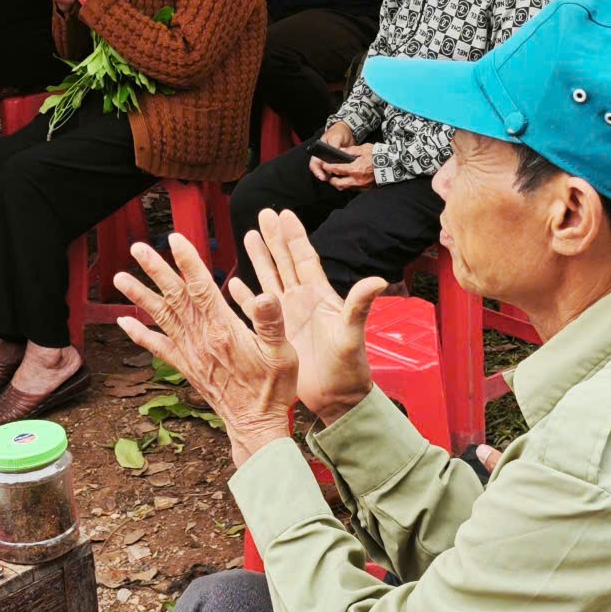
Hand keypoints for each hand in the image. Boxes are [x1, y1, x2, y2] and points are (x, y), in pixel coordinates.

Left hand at [112, 232, 296, 467]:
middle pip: (174, 296)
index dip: (187, 261)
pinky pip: (158, 347)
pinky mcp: (185, 367)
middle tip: (138, 247)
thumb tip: (265, 294)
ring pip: (161, 317)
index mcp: (223, 329)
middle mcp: (200, 338)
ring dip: (139, 295)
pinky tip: (124, 322)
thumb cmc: (273, 388)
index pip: (201, 287)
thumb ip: (271, 321)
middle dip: (155, 269)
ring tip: (120, 277)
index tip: (175, 239)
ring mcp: (189, 353)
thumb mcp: (282, 352)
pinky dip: (139, 334)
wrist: (255, 425)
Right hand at [241, 209, 380, 423]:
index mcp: (319, 296)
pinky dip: (245, 297)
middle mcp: (302, 301)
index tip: (284, 212)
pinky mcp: (275, 334)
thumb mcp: (352, 334)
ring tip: (247, 235)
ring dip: (259, 259)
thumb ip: (359, 306)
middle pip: (284, 262)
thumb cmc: (350, 368)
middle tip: (262, 213)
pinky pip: (256, 310)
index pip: (304, 258)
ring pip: (269, 280)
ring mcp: (287, 317)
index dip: (294, 236)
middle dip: (273, 237)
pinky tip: (233, 284)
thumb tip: (377, 280)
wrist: (337, 399)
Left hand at [311, 140, 375, 189]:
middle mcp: (356, 180)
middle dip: (332, 180)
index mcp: (354, 169)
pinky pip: (354, 189)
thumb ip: (350, 150)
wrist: (392, 164)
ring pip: (346, 188)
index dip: (328, 167)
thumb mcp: (363, 149)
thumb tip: (340, 151)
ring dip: (340, 184)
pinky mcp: (367, 189)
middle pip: (338, 183)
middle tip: (329, 175)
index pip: (336, 169)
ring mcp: (362, 186)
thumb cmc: (378, 155)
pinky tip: (349, 181)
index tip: (324, 165)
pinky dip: (349, 185)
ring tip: (338, 178)